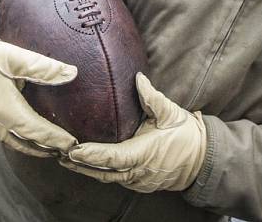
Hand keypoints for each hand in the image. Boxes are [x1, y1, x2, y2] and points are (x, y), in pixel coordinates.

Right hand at [0, 32, 78, 156]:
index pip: (36, 131)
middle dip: (48, 148)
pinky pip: (3, 138)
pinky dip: (20, 141)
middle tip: (68, 150)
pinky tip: (30, 138)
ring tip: (54, 148)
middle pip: (26, 143)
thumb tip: (72, 73)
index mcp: (4, 109)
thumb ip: (44, 67)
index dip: (56, 139)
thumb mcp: (15, 57)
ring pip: (14, 143)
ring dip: (34, 147)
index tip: (72, 144)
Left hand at [60, 72, 205, 192]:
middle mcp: (139, 171)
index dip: (92, 155)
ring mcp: (138, 181)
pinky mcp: (138, 183)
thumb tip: (137, 78)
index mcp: (146, 153)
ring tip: (64, 158)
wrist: (202, 160)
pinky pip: (114, 179)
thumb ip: (152, 97)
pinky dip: (97, 172)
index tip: (73, 149)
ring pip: (107, 178)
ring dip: (85, 170)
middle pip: (104, 172)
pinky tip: (83, 164)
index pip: (114, 157)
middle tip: (58, 153)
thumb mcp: (171, 113)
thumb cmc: (186, 135)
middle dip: (80, 164)